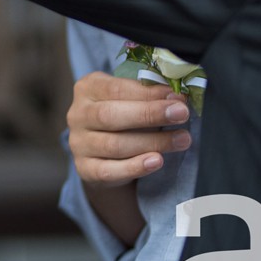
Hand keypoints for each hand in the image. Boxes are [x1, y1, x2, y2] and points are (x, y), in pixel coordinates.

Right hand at [68, 71, 192, 185]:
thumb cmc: (123, 116)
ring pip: (114, 145)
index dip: (148, 93)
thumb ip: (147, 95)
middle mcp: (77, 114)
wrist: (105, 153)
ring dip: (152, 142)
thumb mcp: (130, 99)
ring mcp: (79, 143)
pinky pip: (109, 171)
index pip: (115, 88)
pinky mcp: (85, 168)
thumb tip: (177, 98)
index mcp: (87, 89)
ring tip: (182, 140)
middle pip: (110, 115)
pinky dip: (135, 167)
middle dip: (149, 114)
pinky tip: (157, 161)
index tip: (177, 98)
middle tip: (181, 114)